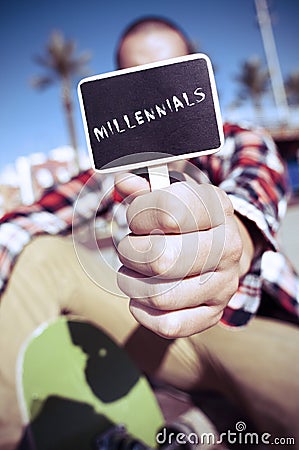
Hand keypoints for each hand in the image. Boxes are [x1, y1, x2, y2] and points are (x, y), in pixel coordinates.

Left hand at [115, 172, 252, 337]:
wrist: (219, 250)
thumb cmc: (185, 220)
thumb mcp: (170, 194)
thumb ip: (143, 188)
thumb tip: (122, 183)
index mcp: (217, 208)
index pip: (168, 212)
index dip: (139, 214)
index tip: (136, 217)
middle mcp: (228, 246)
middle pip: (160, 259)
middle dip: (130, 253)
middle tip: (130, 248)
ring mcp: (224, 284)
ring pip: (159, 295)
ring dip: (132, 283)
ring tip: (134, 272)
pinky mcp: (213, 314)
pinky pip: (169, 325)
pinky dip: (143, 312)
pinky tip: (141, 298)